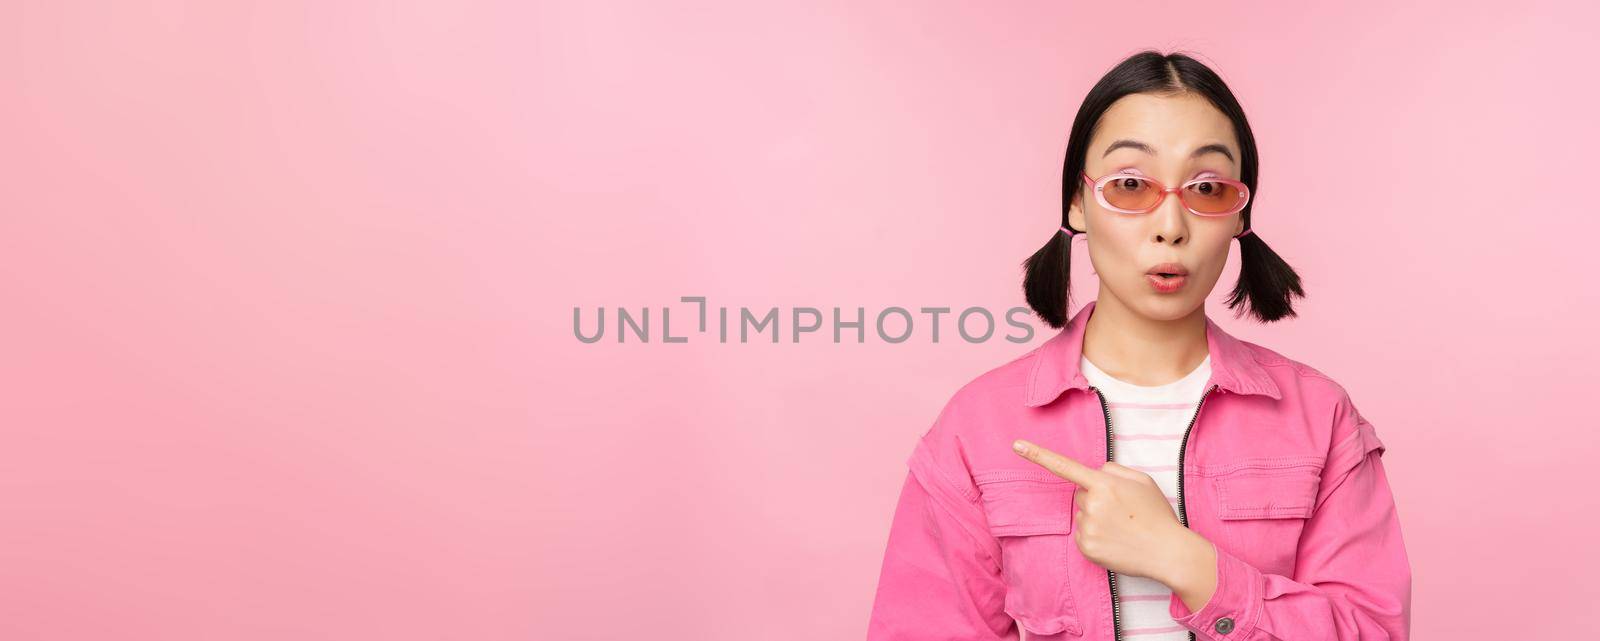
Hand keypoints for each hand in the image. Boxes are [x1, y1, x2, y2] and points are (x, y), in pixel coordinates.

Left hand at [1011, 438, 1212, 588]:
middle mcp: (1091, 505)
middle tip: (1123, 511)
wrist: (1168, 553)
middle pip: (1081, 494)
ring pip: (1082, 515)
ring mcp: (1087, 528)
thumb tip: (1095, 473)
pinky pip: (1082, 535)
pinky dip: (1096, 536)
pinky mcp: (1086, 548)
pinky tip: (1116, 541)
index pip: (1064, 466)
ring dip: (1097, 518)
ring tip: (1123, 527)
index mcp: (1104, 484)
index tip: (1016, 445)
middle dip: (1097, 498)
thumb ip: (1114, 470)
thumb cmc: (1156, 514)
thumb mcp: (1142, 480)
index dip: (1038, 455)